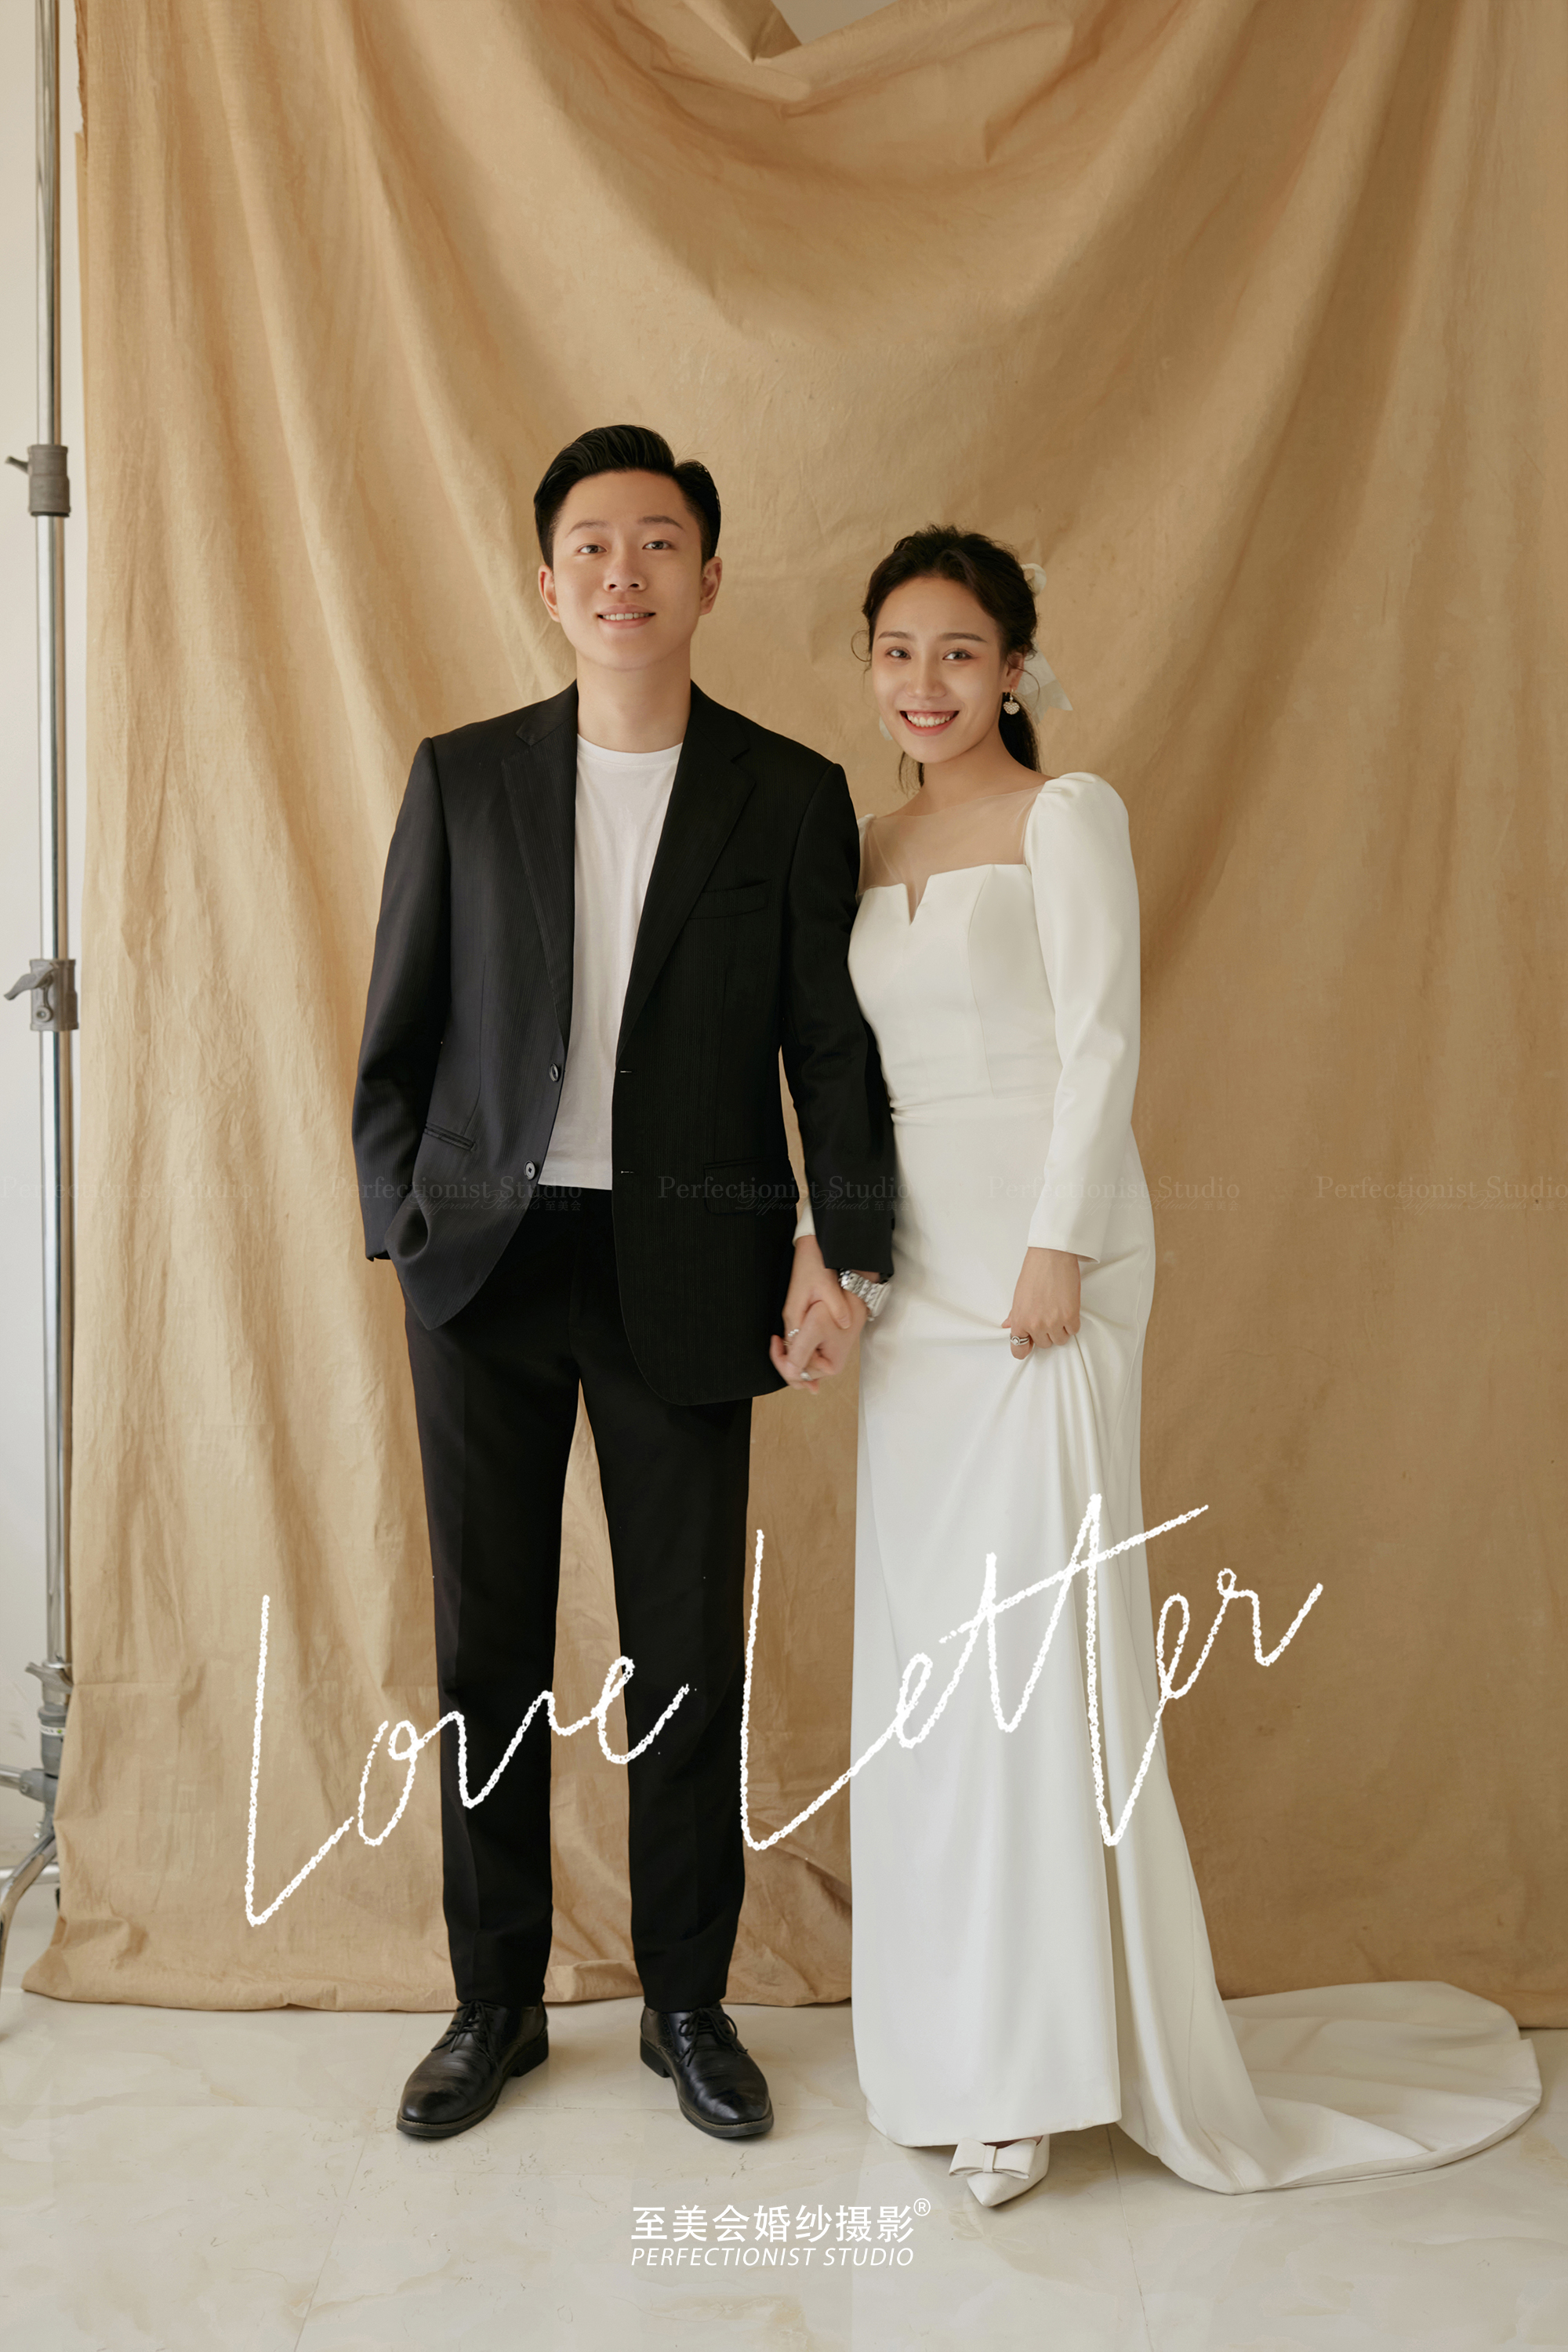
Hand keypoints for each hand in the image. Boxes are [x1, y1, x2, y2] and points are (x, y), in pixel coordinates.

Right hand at [770, 1235, 866, 1390]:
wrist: (811, 1246)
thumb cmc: (817, 1264)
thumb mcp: (828, 1286)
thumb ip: (836, 1308)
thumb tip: (846, 1325)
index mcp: (794, 1316)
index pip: (791, 1352)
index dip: (798, 1371)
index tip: (811, 1385)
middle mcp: (791, 1318)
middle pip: (790, 1353)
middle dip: (799, 1372)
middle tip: (814, 1389)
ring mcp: (793, 1314)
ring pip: (794, 1345)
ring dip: (803, 1362)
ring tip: (815, 1382)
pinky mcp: (799, 1309)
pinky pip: (799, 1336)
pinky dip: (805, 1349)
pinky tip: (816, 1358)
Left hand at [1002, 1247, 1081, 1359]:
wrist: (1051, 1257)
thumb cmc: (1034, 1272)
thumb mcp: (1019, 1296)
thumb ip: (1015, 1315)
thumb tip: (1008, 1326)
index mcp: (1020, 1320)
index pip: (1019, 1350)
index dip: (1025, 1347)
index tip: (1029, 1344)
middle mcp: (1035, 1325)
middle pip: (1044, 1344)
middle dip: (1046, 1333)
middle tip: (1047, 1315)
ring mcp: (1053, 1322)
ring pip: (1060, 1340)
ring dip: (1061, 1329)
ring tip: (1058, 1311)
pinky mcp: (1070, 1316)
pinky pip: (1073, 1330)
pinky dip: (1072, 1322)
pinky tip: (1067, 1307)